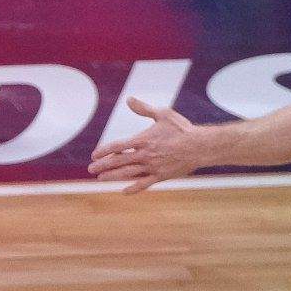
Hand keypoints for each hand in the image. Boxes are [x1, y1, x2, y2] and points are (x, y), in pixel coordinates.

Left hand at [88, 97, 217, 193]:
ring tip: (100, 179)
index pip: (118, 146)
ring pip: (128, 173)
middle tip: (91, 170)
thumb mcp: (162, 114)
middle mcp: (145, 155)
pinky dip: (133, 188)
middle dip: (104, 165)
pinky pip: (144, 184)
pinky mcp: (161, 176)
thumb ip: (144, 109)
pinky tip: (124, 191)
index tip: (94, 155)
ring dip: (113, 176)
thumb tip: (129, 99)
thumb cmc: (182, 129)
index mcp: (143, 140)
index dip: (105, 151)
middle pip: (119, 161)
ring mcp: (152, 167)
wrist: (200, 146)